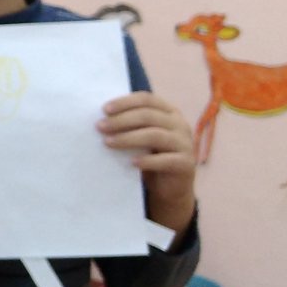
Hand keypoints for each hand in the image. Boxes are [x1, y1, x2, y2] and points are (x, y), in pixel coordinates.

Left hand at [98, 92, 196, 239]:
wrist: (170, 187)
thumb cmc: (151, 155)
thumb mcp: (141, 136)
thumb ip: (130, 124)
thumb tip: (100, 117)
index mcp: (169, 112)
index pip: (147, 99)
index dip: (125, 102)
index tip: (104, 110)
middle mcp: (180, 124)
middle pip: (148, 116)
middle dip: (121, 120)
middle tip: (100, 127)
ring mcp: (186, 144)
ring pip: (155, 135)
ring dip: (128, 138)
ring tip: (108, 143)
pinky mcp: (186, 164)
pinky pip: (166, 160)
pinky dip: (147, 161)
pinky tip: (131, 163)